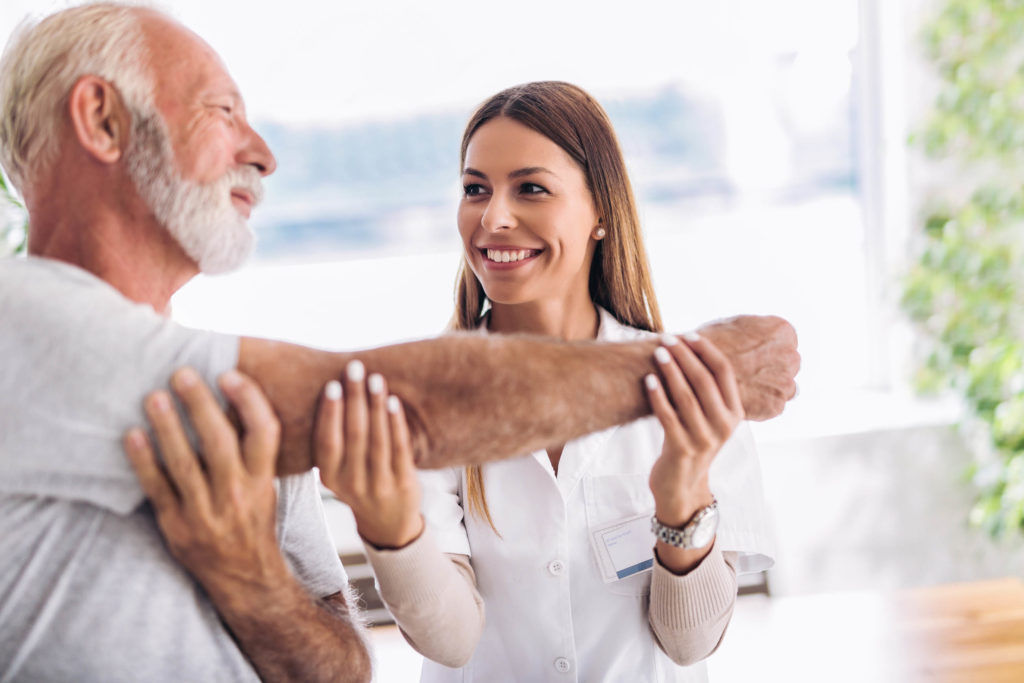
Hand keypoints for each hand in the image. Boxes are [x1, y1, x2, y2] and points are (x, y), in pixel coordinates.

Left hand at [123, 367, 288, 603]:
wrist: (245, 576)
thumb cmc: (255, 519)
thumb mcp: (266, 484)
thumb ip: (254, 450)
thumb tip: (236, 398)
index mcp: (263, 479)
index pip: (264, 432)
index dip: (249, 400)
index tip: (229, 374)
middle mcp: (237, 494)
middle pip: (219, 442)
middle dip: (200, 404)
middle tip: (182, 374)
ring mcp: (206, 512)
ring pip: (185, 463)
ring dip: (168, 427)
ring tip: (154, 396)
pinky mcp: (177, 526)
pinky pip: (158, 488)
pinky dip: (144, 461)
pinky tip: (132, 435)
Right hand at [315, 361, 423, 548]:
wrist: (387, 524)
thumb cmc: (359, 483)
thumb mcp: (338, 471)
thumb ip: (333, 442)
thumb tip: (331, 390)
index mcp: (330, 477)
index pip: (327, 442)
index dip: (329, 413)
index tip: (332, 384)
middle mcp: (351, 483)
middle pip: (353, 435)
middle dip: (354, 398)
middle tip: (355, 367)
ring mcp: (379, 485)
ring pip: (377, 440)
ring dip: (375, 405)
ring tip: (375, 379)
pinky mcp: (403, 484)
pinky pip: (399, 449)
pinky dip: (396, 424)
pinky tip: (393, 402)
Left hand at [645, 334, 742, 527]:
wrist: (682, 486)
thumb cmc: (691, 442)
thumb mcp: (708, 418)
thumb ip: (705, 391)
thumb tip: (686, 349)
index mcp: (735, 413)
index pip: (724, 373)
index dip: (706, 351)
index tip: (689, 335)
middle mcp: (724, 425)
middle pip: (704, 381)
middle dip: (685, 356)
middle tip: (667, 339)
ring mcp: (704, 439)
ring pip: (686, 396)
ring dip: (670, 371)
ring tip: (658, 353)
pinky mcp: (683, 450)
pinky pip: (668, 416)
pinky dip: (658, 396)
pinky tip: (648, 380)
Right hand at [696, 315, 798, 420]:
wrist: (691, 370)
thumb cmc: (708, 344)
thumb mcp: (733, 324)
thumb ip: (752, 331)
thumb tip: (754, 335)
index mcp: (782, 331)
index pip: (784, 342)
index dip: (765, 349)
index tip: (751, 355)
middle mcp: (790, 356)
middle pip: (787, 365)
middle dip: (770, 369)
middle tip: (746, 372)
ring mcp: (785, 382)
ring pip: (781, 387)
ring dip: (766, 388)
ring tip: (742, 386)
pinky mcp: (775, 404)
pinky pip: (771, 405)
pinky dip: (758, 404)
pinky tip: (741, 398)